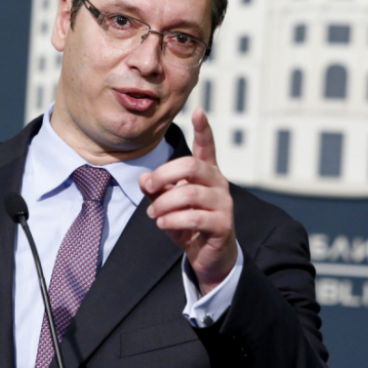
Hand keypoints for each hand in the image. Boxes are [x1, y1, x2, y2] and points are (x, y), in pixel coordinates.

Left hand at [139, 107, 237, 295]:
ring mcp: (223, 203)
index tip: (198, 111)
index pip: (207, 146)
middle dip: (163, 175)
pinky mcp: (223, 224)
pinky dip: (172, 220)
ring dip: (164, 204)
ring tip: (154, 214)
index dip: (204, 129)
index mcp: (206, 173)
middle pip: (191, 166)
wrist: (208, 256)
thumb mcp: (166, 204)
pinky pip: (194, 217)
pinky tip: (162, 224)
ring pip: (190, 193)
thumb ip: (156, 189)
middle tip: (148, 188)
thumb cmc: (188, 224)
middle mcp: (218, 183)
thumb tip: (144, 177)